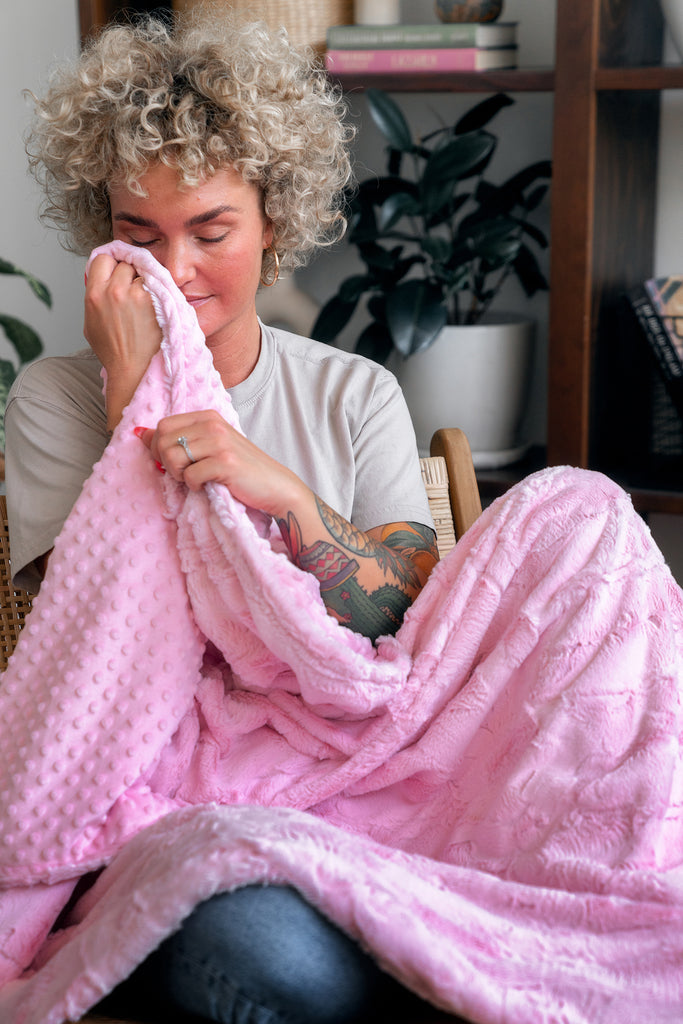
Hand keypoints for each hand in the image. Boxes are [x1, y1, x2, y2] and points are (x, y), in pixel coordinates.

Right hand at [85, 253, 162, 427]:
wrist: (134, 370)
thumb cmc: (113, 351)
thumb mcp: (90, 322)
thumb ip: (95, 296)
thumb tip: (101, 277)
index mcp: (94, 295)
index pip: (103, 258)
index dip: (111, 265)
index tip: (116, 273)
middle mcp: (114, 291)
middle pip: (125, 264)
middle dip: (129, 275)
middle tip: (133, 293)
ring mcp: (137, 295)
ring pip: (143, 272)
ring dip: (145, 282)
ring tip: (145, 303)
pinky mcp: (157, 300)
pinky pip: (158, 284)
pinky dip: (158, 292)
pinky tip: (155, 308)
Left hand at [135, 410, 309, 516]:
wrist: (274, 486)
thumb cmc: (240, 470)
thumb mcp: (210, 447)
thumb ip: (179, 438)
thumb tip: (140, 434)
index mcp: (207, 416)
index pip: (163, 425)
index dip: (159, 448)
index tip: (173, 463)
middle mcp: (212, 424)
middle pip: (163, 439)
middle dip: (166, 462)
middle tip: (184, 474)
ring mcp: (219, 442)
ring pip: (173, 457)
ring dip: (179, 475)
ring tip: (196, 479)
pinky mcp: (225, 462)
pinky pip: (190, 475)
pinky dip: (194, 486)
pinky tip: (209, 485)